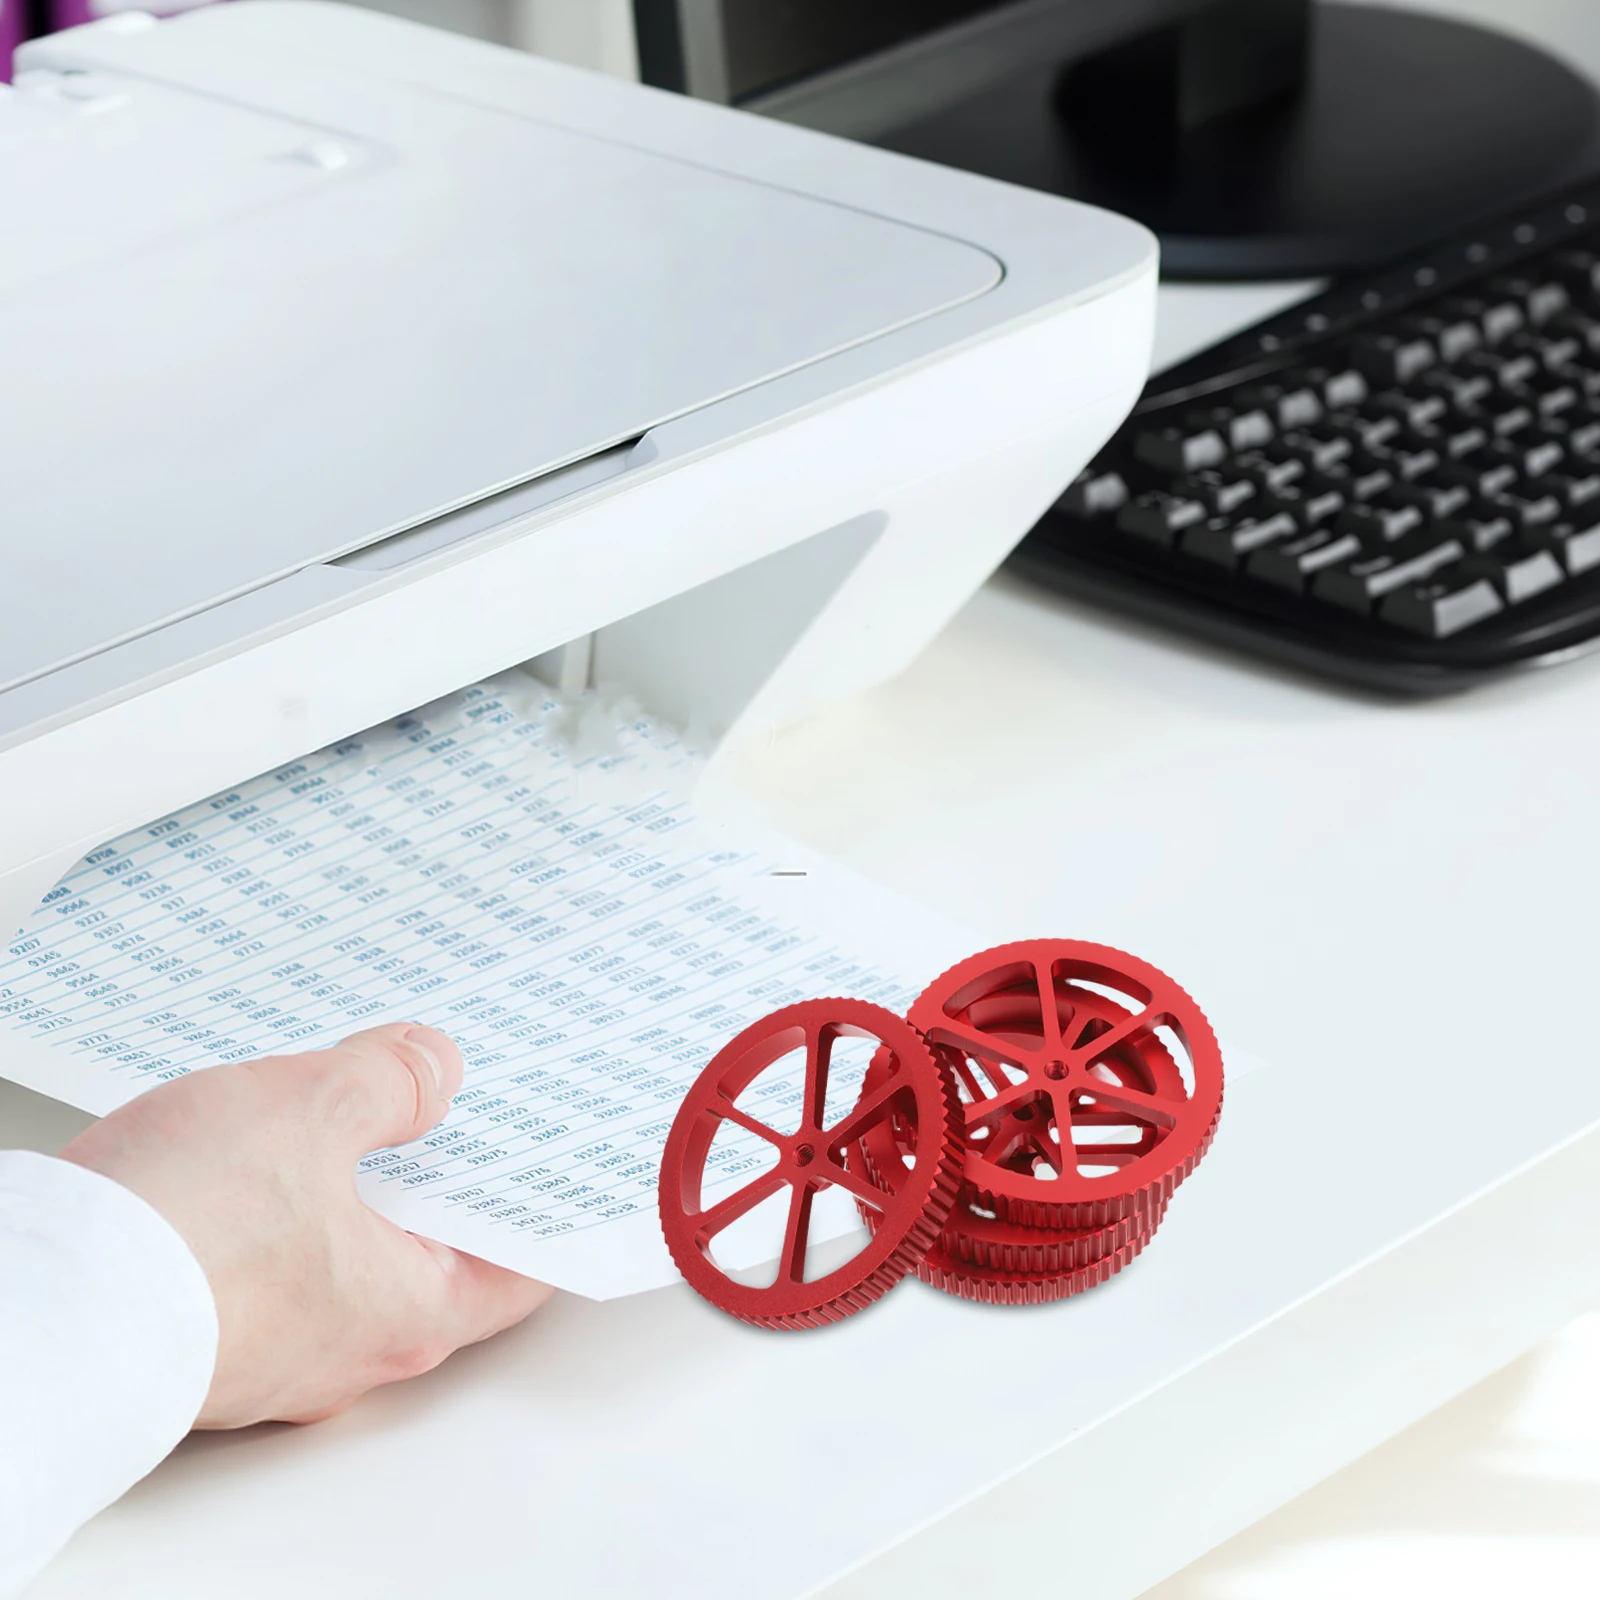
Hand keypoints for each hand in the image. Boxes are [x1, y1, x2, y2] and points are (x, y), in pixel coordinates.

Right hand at [61, 1024, 550, 1427]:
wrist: (40, 1305)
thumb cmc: (182, 1228)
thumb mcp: (314, 1108)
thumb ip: (390, 1080)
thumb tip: (433, 1068)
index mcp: (408, 1311)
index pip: (519, 1271)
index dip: (540, 1206)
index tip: (555, 1160)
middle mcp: (348, 1355)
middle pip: (431, 1258)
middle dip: (439, 1177)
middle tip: (452, 1106)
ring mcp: (272, 1356)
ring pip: (342, 1261)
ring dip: (352, 1190)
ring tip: (351, 1109)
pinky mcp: (205, 1340)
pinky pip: (269, 1270)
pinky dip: (282, 1212)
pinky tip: (259, 1153)